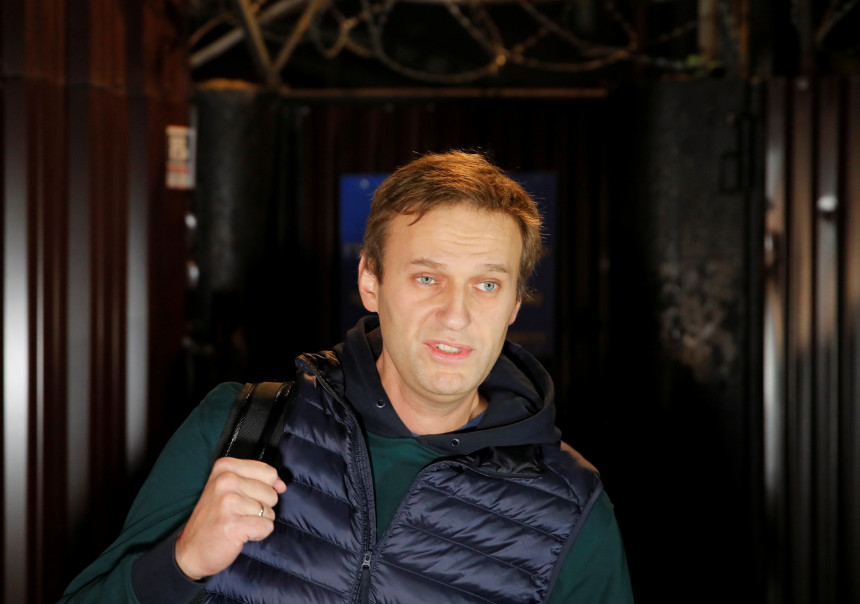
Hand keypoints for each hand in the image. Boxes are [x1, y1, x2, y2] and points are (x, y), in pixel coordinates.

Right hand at [174, 457, 286, 579]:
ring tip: (237, 523)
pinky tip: (240, 534)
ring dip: (258, 521)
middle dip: (261, 507)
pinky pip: (266, 527)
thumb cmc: (214, 518)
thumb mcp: (230, 489)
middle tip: (238, 514)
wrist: (190, 550)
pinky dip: (258, 534)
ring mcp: (228, 503)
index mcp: (225, 467)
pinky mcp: (233, 525)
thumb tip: (281, 485)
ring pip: (269, 511)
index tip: (248, 498)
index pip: (269, 472)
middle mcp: (225, 481)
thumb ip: (259, 480)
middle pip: (271, 493)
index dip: (266, 489)